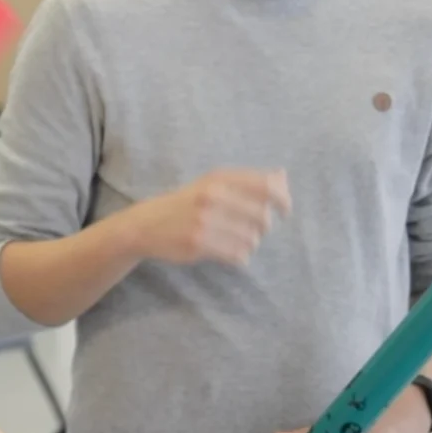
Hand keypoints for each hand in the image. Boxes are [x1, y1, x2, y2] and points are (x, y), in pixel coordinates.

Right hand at [131, 168, 290, 266]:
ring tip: (239, 241)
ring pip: (252, 238)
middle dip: (264, 226)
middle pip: (262, 215)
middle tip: (256, 230)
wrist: (146, 224)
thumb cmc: (187, 203)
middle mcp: (212, 195)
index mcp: (218, 177)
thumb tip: (283, 176)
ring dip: (251, 243)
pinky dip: (241, 256)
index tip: (285, 210)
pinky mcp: (199, 243)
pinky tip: (232, 253)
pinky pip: (238, 254)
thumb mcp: (213, 183)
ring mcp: (204, 220)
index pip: (265, 185)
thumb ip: (248, 180)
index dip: (283, 199)